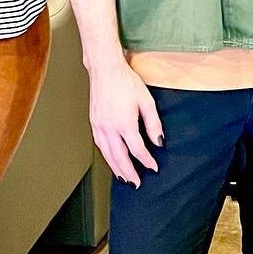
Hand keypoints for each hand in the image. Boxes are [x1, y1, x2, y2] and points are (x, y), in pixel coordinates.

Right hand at [87, 56, 162, 186]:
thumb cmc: (126, 82)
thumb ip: (153, 124)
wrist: (105, 70)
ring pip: (107, 154)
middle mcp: (109, 128)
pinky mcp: (93, 123)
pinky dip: (107, 156)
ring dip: (116, 168)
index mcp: (124, 123)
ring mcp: (99, 126)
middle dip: (129, 172)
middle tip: (136, 183)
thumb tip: (159, 142)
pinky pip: (100, 145)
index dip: (146, 161)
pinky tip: (112, 160)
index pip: (137, 150)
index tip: (153, 167)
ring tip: (124, 178)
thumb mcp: (146, 101)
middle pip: (120, 157)